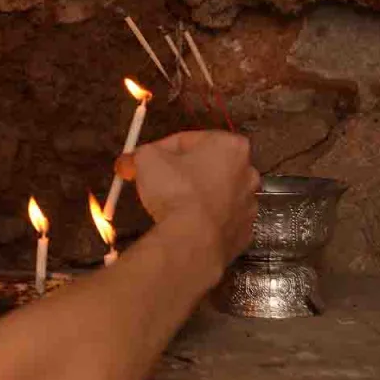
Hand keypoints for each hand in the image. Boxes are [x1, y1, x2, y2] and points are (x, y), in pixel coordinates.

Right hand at [115, 131, 259, 268]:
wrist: (192, 239)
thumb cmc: (176, 191)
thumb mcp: (146, 159)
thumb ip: (139, 154)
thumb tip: (130, 161)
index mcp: (230, 146)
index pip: (188, 139)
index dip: (161, 149)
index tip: (145, 160)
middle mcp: (247, 173)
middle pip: (207, 165)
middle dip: (182, 170)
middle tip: (157, 179)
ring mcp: (249, 204)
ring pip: (215, 192)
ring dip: (195, 194)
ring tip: (169, 204)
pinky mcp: (243, 231)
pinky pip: (218, 218)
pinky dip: (203, 218)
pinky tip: (184, 222)